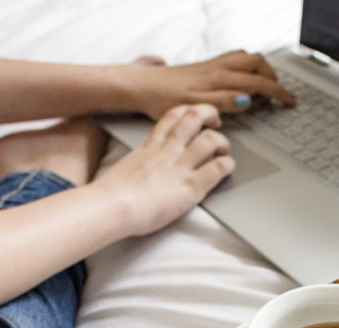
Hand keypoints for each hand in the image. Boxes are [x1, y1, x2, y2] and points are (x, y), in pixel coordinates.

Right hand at [95, 103, 234, 235]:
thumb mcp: (126, 169)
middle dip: (209, 114)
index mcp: (150, 146)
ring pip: (211, 138)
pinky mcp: (191, 186)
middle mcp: (168, 151)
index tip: (194, 116)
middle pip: (194, 116)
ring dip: (223, 142)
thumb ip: (140, 164)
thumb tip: (143, 172)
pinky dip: (228, 165)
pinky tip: (227, 169)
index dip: (187, 111)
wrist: (111, 206)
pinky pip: (219, 167)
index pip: (172, 116)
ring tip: (223, 150)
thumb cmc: (110, 195)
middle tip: (215, 123)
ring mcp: (180, 166)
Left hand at [131, 50, 294, 119]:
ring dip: (261, 69)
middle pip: (256, 63)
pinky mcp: (205, 66)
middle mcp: (218, 68)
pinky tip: (242, 78)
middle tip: (279, 95)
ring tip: (265, 86)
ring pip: (246, 58)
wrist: (142, 87)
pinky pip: (234, 59)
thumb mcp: (195, 107)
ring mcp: (212, 65)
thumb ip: (223, 103)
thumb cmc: (163, 99)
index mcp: (219, 79)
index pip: (258, 83)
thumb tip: (248, 100)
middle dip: (273, 77)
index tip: (290, 102)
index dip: (278, 92)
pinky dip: (247, 66)